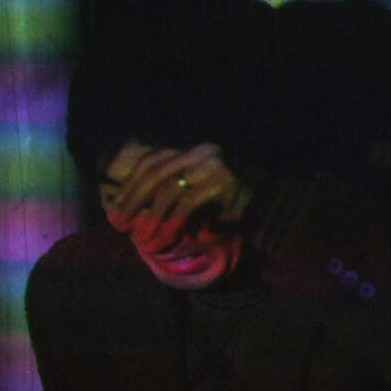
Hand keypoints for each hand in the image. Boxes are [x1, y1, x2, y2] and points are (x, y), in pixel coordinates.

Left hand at [100, 142, 252, 252]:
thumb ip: (171, 196)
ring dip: (152, 217)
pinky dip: (174, 221)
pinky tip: (167, 237)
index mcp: (192, 150)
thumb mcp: (197, 196)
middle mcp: (201, 151)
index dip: (130, 184)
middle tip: (120, 224)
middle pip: (156, 170)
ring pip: (170, 187)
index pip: (152, 160)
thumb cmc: (231, 207)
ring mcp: (214, 164)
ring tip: (144, 240)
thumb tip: (131, 209)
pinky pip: (189, 202)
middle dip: (133, 198)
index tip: (116, 209)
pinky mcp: (224, 181)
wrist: (274, 209)